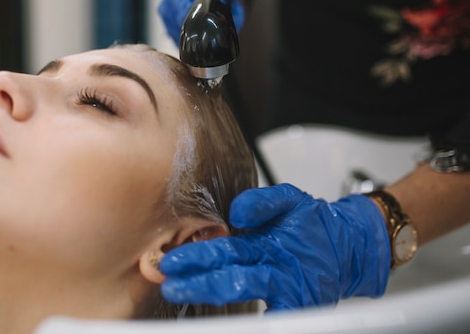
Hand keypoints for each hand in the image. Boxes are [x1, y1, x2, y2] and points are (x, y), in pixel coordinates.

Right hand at [159, 183, 390, 310]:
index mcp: (252, 244)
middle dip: (195, 278)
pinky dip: (267, 320)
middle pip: (223, 273)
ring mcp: (278, 283)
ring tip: (189, 291)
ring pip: (243, 287)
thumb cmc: (314, 222)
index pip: (218, 251)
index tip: (172, 262)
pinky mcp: (300, 298)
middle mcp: (260, 266)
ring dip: (215, 290)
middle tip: (170, 282)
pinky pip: (281, 313)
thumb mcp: (288, 199)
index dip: (195, 257)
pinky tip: (254, 323)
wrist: (350, 238)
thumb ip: (262, 200)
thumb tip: (238, 215)